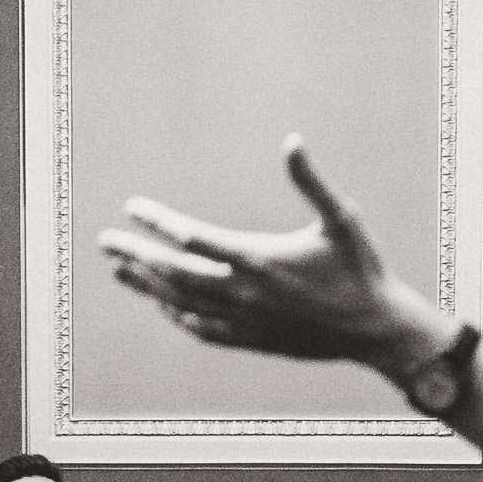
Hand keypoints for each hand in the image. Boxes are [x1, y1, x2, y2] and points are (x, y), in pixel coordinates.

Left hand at [98, 139, 456, 376]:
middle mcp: (245, 293)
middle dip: (136, 255)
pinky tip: (161, 302)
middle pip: (174, 272)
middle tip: (105, 243)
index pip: (193, 237)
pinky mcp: (251, 341)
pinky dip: (175, 313)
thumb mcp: (341, 219)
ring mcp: (245, 321)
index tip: (132, 207)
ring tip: (119, 270)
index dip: (158, 221)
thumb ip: (311, 181)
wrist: (376, 330)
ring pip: (182, 302)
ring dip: (147, 285)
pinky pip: (201, 328)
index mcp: (260, 259)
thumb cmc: (361, 269)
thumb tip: (292, 140)